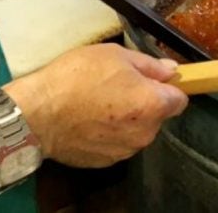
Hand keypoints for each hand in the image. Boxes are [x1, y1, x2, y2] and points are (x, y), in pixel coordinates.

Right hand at [5, 44, 188, 167]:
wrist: (38, 113)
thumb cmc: (76, 77)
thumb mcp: (114, 55)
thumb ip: (149, 64)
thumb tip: (171, 70)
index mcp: (152, 104)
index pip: (180, 100)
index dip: (167, 87)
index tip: (152, 80)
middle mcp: (145, 132)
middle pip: (158, 116)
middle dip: (144, 102)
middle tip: (117, 86)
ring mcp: (125, 150)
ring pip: (137, 130)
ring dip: (127, 119)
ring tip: (99, 103)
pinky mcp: (106, 161)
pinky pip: (118, 143)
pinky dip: (109, 133)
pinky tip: (89, 120)